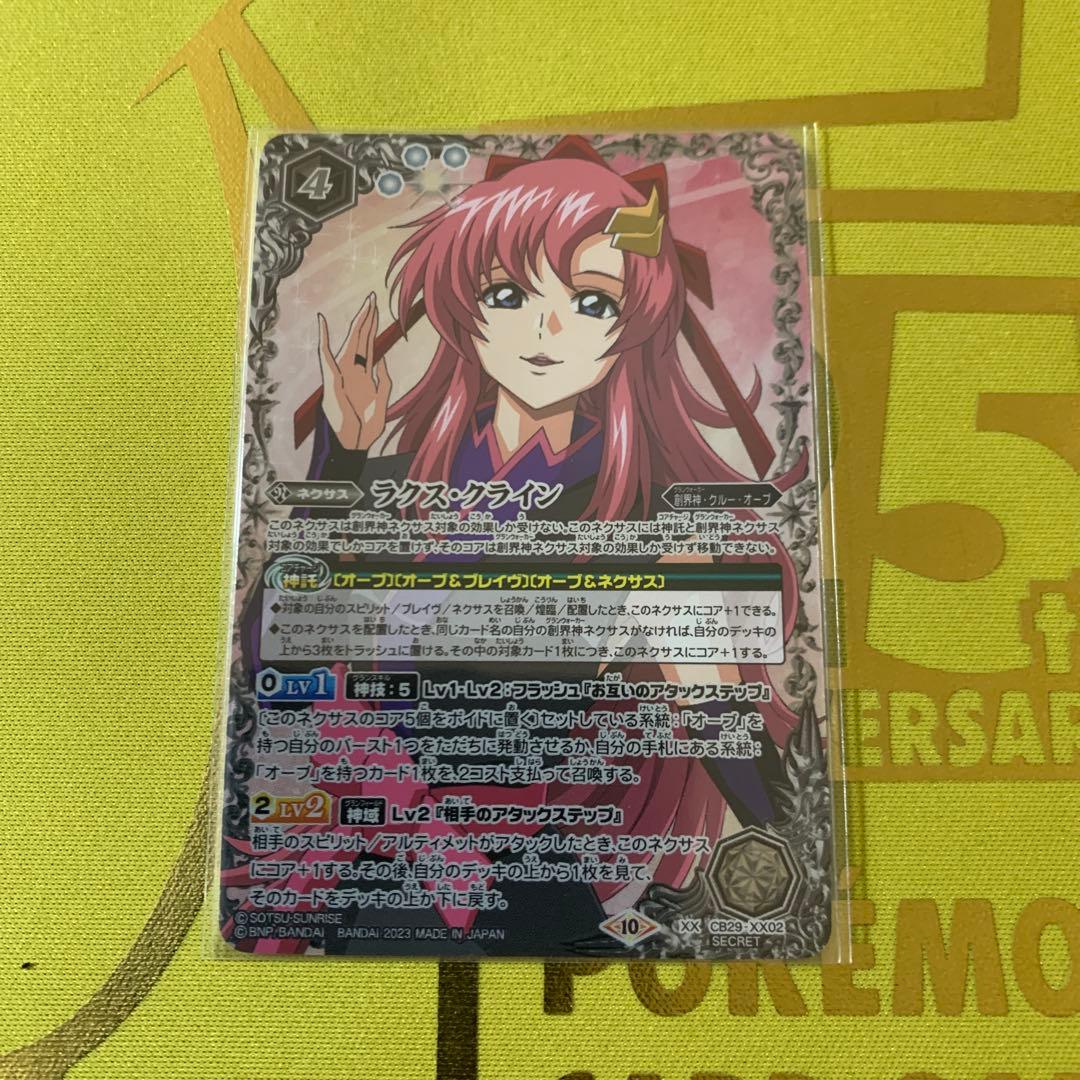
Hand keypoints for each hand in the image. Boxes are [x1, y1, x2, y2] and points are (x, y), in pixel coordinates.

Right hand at [316, 294, 391, 450]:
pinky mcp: (332, 379)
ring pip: (350, 341)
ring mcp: (343, 373)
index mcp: (365, 375)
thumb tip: (382, 357)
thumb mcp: (382, 399)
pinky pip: (325, 355)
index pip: (370, 344)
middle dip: (368, 318)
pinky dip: (323, 338)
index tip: (378, 309)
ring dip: (358, 323)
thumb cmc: (366, 427)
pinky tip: (322, 322)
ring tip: (365, 305)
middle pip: (361, 338)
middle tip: (373, 297)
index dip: (374, 327)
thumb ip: (384, 378)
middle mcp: (354, 370)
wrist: (353, 444)